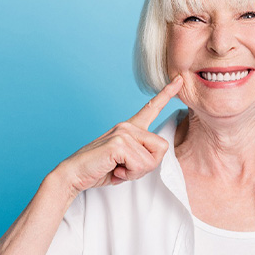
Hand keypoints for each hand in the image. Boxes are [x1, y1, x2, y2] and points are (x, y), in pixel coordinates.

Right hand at [55, 76, 182, 195]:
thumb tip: (154, 157)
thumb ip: (142, 155)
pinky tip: (114, 170)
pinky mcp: (119, 143)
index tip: (180, 79)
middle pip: (162, 147)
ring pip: (152, 159)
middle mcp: (128, 126)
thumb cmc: (100, 169)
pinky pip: (140, 164)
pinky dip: (129, 174)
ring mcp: (123, 132)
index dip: (167, 94)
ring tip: (118, 169)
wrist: (74, 174)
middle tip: (126, 169)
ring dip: (136, 172)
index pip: (152, 107)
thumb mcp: (127, 162)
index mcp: (130, 127)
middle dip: (148, 166)